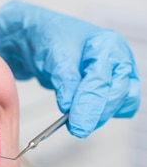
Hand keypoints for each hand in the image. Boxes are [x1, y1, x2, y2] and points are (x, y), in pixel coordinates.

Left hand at [0, 0, 139, 137]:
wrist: (43, 38)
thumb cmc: (50, 40)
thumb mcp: (54, 57)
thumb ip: (65, 82)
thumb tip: (69, 107)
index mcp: (107, 45)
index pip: (101, 81)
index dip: (89, 105)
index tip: (77, 125)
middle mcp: (118, 59)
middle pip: (118, 94)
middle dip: (97, 113)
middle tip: (77, 127)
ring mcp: (118, 73)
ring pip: (123, 103)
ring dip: (102, 115)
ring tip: (78, 120)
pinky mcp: (113, 86)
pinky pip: (118, 107)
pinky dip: (104, 114)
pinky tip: (86, 114)